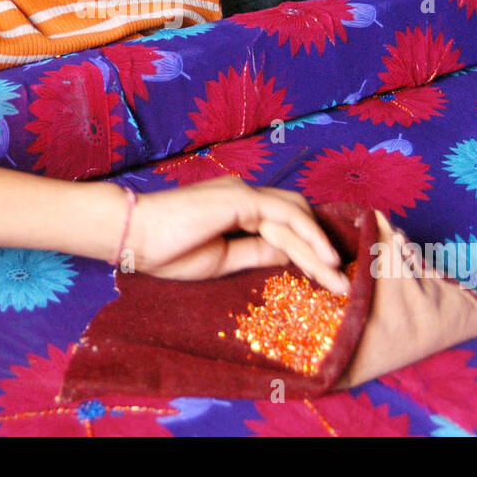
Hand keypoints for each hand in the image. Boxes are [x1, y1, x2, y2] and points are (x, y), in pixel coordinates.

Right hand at [120, 175, 350, 294]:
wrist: (132, 236)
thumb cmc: (165, 251)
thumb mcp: (221, 261)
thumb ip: (255, 253)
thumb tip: (290, 257)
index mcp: (237, 209)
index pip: (284, 223)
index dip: (309, 246)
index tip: (328, 274)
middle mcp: (245, 196)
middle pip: (296, 218)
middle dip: (322, 248)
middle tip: (344, 282)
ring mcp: (243, 194)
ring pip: (295, 218)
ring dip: (319, 249)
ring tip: (339, 280)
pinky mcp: (240, 198)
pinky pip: (284, 214)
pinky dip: (307, 234)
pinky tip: (324, 258)